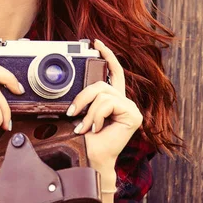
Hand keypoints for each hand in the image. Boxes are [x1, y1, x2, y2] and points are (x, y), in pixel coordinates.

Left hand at [68, 39, 143, 168]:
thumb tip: (69, 86)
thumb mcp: (80, 113)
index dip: (107, 55)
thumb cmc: (84, 140)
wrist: (90, 159)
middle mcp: (124, 101)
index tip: (96, 42)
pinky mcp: (133, 114)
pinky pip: (108, 103)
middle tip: (72, 112)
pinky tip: (96, 128)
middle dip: (83, 97)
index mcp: (112, 100)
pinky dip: (96, 115)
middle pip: (101, 83)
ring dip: (88, 111)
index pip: (113, 71)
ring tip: (85, 127)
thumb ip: (82, 98)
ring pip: (102, 93)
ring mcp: (130, 107)